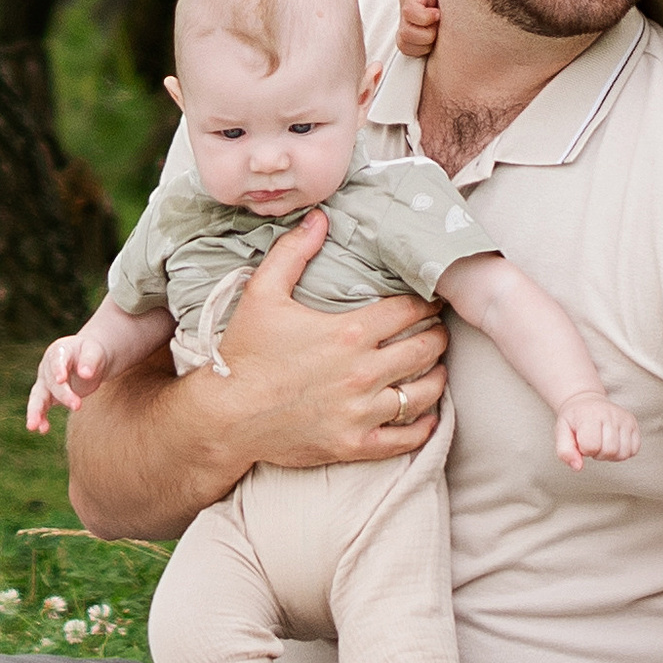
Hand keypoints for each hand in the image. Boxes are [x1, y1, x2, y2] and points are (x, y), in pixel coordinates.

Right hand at [26, 327, 109, 433]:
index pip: (57, 360)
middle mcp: (48, 366)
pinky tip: (42, 430)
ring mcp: (46, 381)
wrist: (89, 360)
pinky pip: (41, 407)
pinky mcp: (48, 395)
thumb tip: (86, 374)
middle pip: (51, 382)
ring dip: (36, 411)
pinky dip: (41, 418)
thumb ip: (91, 361)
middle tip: (77, 406)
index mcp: (60, 350)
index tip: (61, 379)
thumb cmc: (92, 353)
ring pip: (38, 396)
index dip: (58, 369)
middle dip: (63, 395)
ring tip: (33, 426)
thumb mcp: (95, 352)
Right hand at [213, 212, 447, 467]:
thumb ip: (293, 252)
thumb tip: (320, 217)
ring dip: (436, 377)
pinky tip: (427, 415)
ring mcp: (361, 413)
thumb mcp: (262, 293)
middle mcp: (362, 373)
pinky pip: (406, 438)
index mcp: (348, 333)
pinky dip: (424, 426)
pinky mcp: (354, 445)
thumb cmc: (245, 353)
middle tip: (436, 329)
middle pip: (425, 349)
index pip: (409, 311)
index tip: (430, 300)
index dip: (425, 302)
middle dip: (436, 335)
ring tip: (435, 367)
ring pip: (423, 393)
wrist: (226, 416)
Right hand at [395, 0, 441, 61]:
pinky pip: (411, 51)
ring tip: (439, 29)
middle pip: (406, 36)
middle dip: (427, 33)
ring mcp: (407, 26)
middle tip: (440, 21)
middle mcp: (406, 15)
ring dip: (426, 42)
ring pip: (407, 46)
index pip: (410, 13)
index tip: (438, 12)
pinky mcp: (411, 36)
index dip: (424, 17)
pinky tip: (436, 37)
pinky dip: (423, 49)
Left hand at [553, 390, 639, 468]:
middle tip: (592, 444)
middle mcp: (610, 414)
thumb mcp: (562, 432)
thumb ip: (565, 451)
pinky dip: (623, 452)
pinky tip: (613, 443)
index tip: (582, 442)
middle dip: (598, 454)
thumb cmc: (574, 420)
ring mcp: (624, 418)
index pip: (591, 446)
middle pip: (610, 451)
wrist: (587, 401)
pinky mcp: (633, 423)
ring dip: (611, 455)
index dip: (585, 450)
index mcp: (590, 415)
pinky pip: (634, 449)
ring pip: (623, 453)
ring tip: (602, 444)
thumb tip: (578, 467)